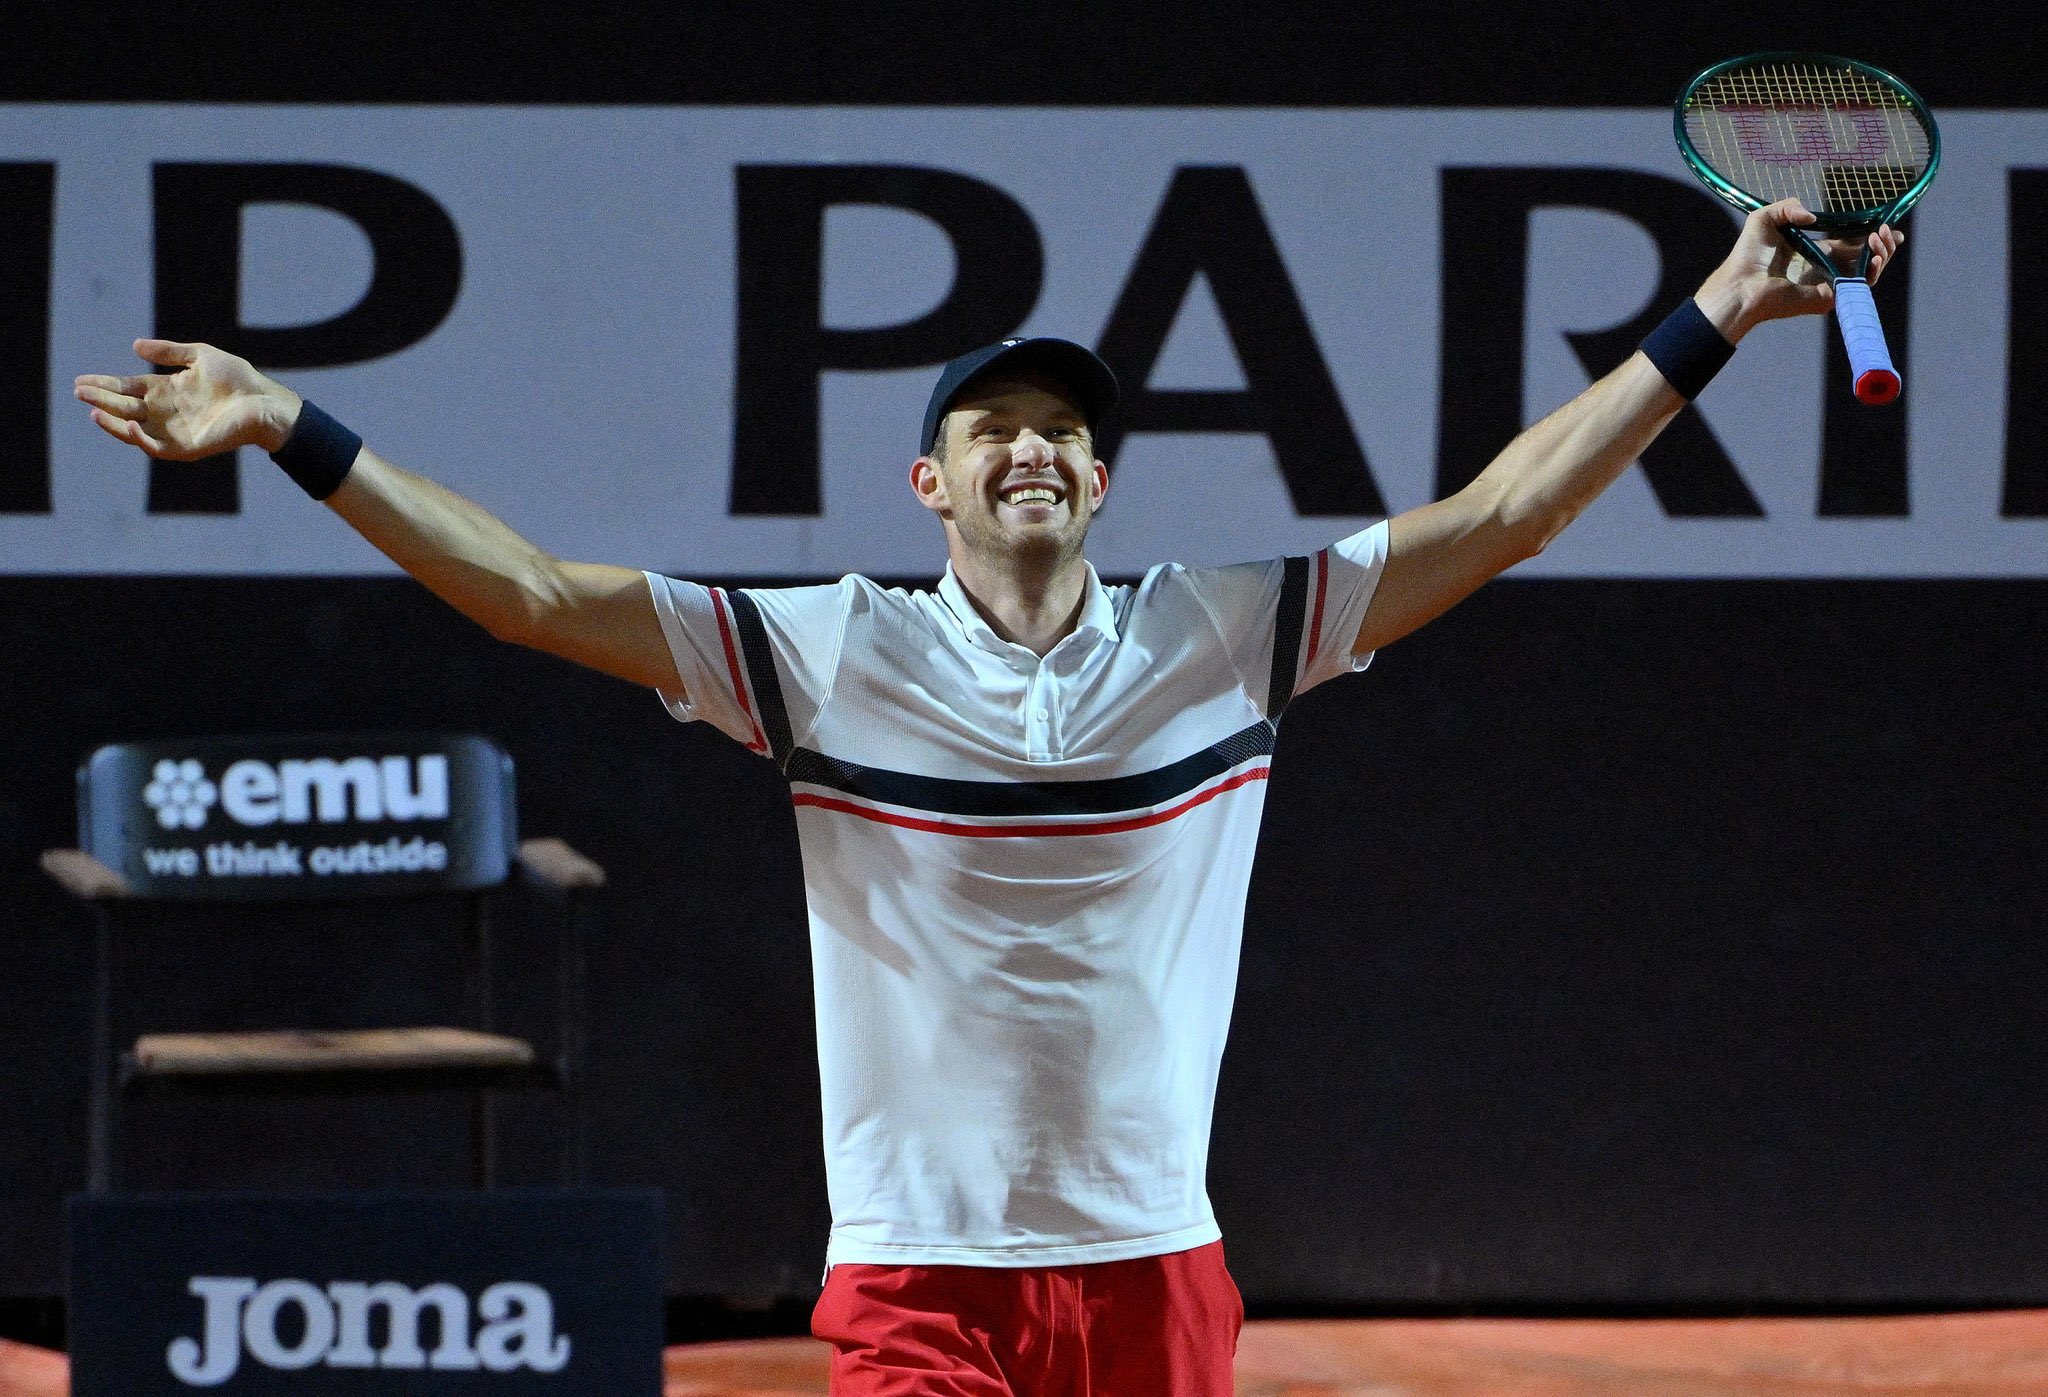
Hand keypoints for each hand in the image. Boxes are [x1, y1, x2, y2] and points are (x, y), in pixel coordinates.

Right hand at [74, 340, 301, 458]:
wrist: (265, 401)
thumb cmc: (238, 379)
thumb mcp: (200, 356)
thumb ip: (169, 352)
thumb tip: (135, 347)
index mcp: (167, 390)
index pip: (127, 388)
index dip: (104, 385)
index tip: (81, 380)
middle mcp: (167, 412)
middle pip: (125, 407)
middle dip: (101, 400)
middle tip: (79, 392)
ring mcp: (175, 431)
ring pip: (134, 430)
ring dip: (112, 422)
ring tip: (94, 410)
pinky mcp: (187, 447)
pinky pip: (157, 447)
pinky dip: (140, 437)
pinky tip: (129, 422)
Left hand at [1695, 198, 1904, 340]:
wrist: (1740, 282)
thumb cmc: (1748, 254)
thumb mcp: (1766, 218)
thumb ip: (1789, 206)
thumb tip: (1813, 217)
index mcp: (1815, 254)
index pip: (1851, 245)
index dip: (1869, 235)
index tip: (1884, 225)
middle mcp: (1825, 270)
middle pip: (1866, 258)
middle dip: (1883, 243)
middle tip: (1885, 230)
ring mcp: (1829, 285)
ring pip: (1869, 272)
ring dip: (1882, 253)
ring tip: (1879, 238)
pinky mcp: (1829, 298)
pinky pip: (1859, 287)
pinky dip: (1872, 271)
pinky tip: (1873, 256)